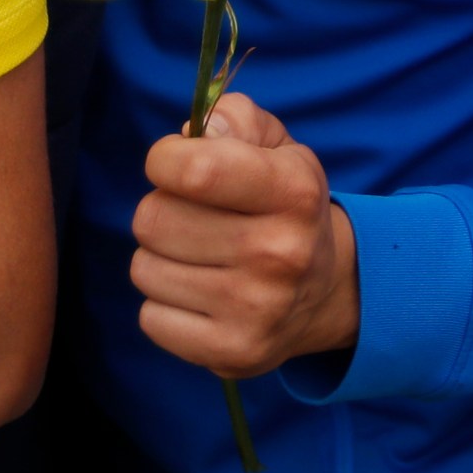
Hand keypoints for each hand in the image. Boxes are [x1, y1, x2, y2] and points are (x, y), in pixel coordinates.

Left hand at [131, 93, 358, 377]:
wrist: (328, 290)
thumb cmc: (284, 205)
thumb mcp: (277, 146)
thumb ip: (235, 118)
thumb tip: (195, 133)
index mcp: (293, 191)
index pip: (191, 169)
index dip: (165, 160)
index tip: (178, 165)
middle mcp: (280, 253)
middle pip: (152, 219)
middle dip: (162, 210)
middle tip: (195, 218)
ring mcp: (256, 310)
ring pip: (144, 269)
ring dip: (160, 258)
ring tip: (200, 257)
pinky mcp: (233, 354)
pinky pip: (150, 318)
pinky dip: (165, 305)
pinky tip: (201, 296)